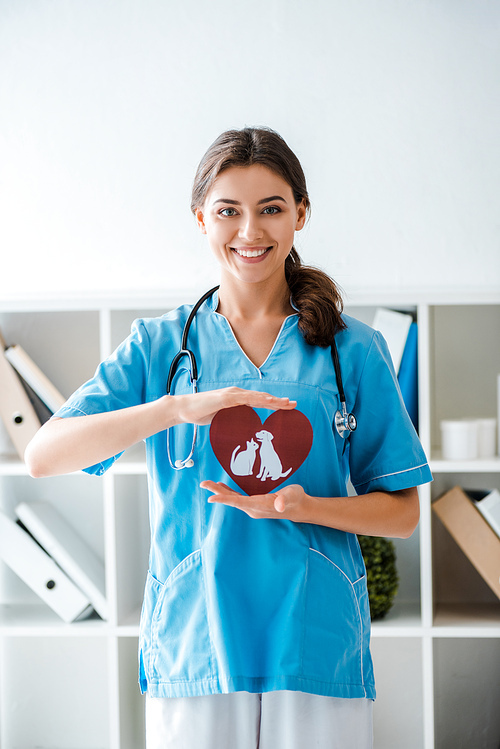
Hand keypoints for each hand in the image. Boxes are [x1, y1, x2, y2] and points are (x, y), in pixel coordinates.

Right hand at [174, 387, 295, 425]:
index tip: (287, 407)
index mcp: (237, 399)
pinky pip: (244, 398)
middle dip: (278, 402)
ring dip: (272, 400)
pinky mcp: (225, 398)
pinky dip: (257, 399)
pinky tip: (266, 400)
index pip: (259, 401)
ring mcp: (232, 395)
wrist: (184, 409)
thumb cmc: (201, 414)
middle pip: (262, 398)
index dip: (273, 404)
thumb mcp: (221, 420)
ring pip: (256, 397)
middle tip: (294, 405)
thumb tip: (242, 430)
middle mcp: (237, 394)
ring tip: (285, 403)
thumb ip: (232, 421)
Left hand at [200, 480, 307, 521]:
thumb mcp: (292, 495)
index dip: (224, 499)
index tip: (211, 497)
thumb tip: (279, 505)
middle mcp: (254, 508)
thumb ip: (285, 499)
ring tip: (209, 484)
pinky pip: (237, 499)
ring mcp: (253, 507)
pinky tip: (222, 487)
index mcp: (260, 505)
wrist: (299, 507)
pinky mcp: (254, 504)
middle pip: (232, 500)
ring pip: (233, 499)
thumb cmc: (296, 499)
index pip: (239, 502)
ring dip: (221, 492)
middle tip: (203, 484)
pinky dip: (228, 493)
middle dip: (217, 493)